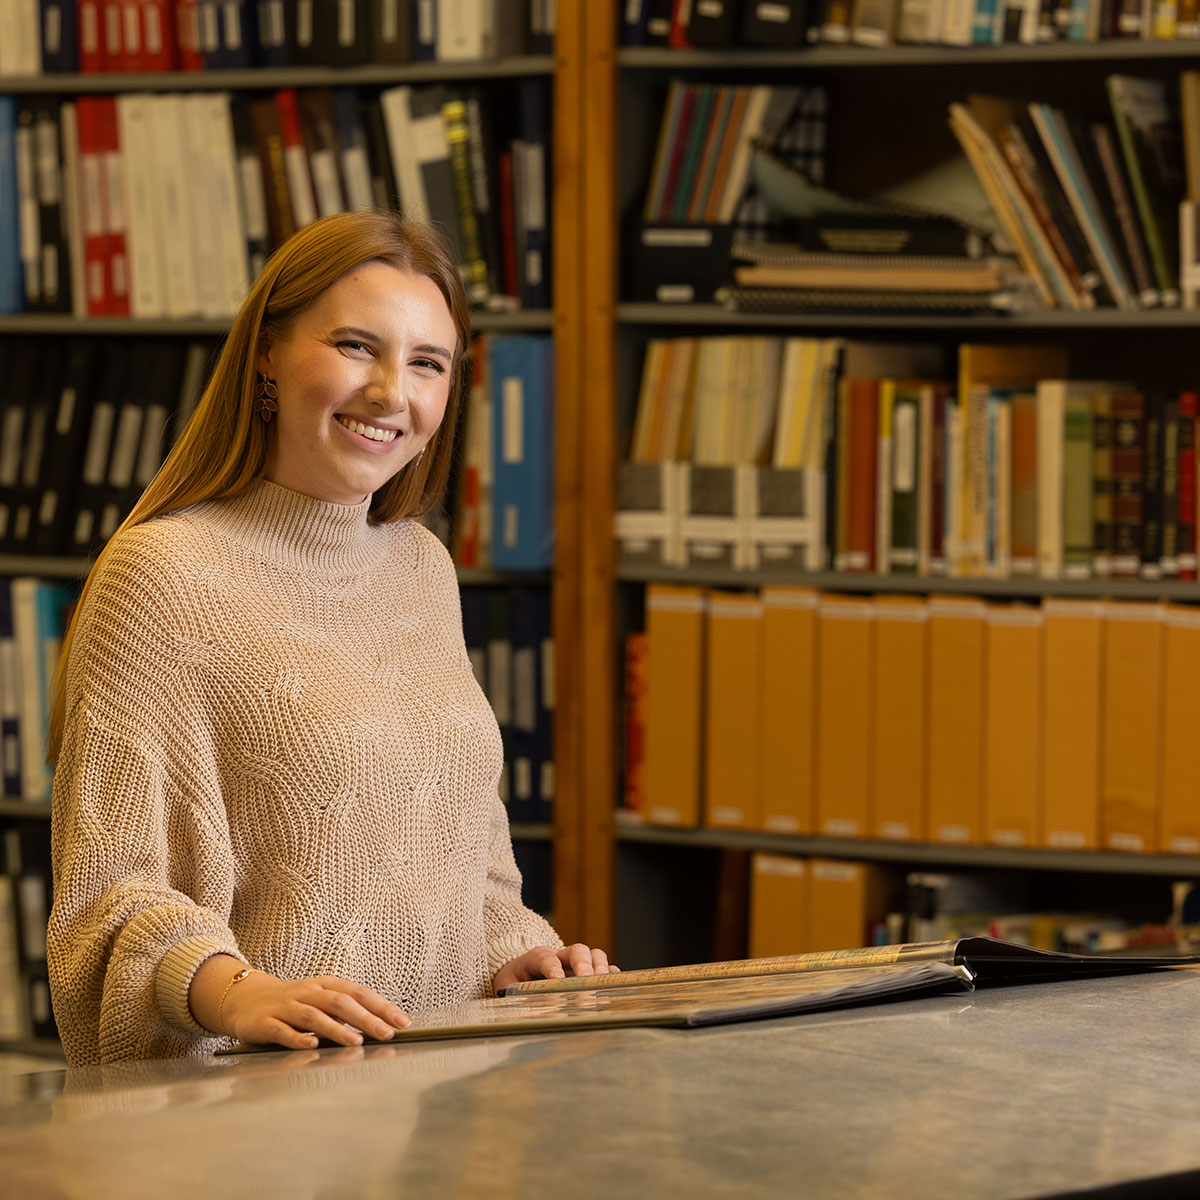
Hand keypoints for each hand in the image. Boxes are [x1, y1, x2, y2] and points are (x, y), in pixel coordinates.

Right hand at [198, 959, 410, 1049]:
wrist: (245, 998)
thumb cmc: (292, 1003)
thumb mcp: (320, 1000)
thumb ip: (345, 1010)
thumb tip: (380, 1023)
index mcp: (325, 985)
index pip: (359, 993)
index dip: (381, 1006)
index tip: (402, 1022)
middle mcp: (308, 992)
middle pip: (341, 1002)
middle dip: (366, 1018)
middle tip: (387, 1033)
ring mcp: (286, 1006)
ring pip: (314, 1015)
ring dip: (337, 1028)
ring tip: (356, 1041)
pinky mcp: (266, 1022)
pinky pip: (283, 1030)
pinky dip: (299, 1038)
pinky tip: (313, 1046)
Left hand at [493, 944, 619, 992]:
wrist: (520, 974)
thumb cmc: (515, 982)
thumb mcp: (508, 989)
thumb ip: (517, 999)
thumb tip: (529, 1017)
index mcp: (536, 958)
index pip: (545, 958)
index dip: (552, 967)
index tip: (557, 980)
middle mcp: (560, 957)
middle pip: (577, 950)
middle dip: (582, 964)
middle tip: (586, 980)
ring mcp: (576, 963)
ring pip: (594, 955)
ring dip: (600, 969)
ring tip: (601, 985)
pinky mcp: (587, 972)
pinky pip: (604, 969)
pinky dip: (610, 978)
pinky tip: (611, 991)